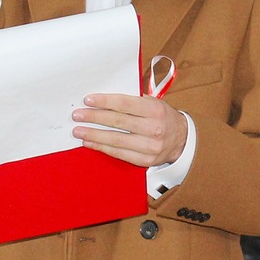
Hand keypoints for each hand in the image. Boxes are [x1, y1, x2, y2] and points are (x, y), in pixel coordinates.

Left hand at [72, 93, 188, 166]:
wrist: (182, 140)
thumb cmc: (163, 117)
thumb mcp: (154, 103)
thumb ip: (133, 100)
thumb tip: (104, 98)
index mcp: (155, 110)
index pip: (125, 104)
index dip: (104, 102)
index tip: (88, 100)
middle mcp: (154, 128)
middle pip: (118, 122)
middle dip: (94, 118)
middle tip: (77, 115)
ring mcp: (150, 147)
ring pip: (116, 140)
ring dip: (94, 135)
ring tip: (78, 131)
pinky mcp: (145, 160)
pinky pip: (119, 153)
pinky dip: (102, 148)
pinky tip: (90, 142)